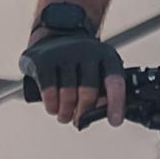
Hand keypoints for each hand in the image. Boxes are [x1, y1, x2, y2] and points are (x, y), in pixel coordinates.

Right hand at [21, 0, 124, 127]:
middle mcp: (87, 51)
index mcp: (106, 56)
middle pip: (88, 92)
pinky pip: (49, 92)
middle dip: (83, 113)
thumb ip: (102, 92)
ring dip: (66, 113)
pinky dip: (52, 106)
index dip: (116, 103)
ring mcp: (64, 54)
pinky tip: (53, 108)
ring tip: (64, 116)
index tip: (115, 122)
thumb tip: (97, 116)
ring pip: (68, 95)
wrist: (54, 37)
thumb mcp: (97, 72)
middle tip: (78, 121)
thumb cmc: (80, 64)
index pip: (115, 81)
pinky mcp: (44, 60)